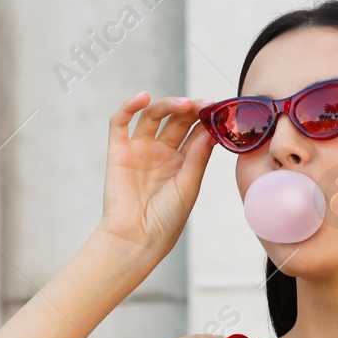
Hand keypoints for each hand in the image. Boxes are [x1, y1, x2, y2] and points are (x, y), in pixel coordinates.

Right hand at [97, 92, 215, 258]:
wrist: (136, 240)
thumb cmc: (166, 220)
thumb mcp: (188, 187)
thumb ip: (197, 157)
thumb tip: (209, 129)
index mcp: (182, 162)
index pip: (195, 131)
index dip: (206, 118)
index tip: (219, 109)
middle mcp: (161, 152)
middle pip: (176, 120)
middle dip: (190, 109)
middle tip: (203, 105)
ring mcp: (139, 150)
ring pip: (152, 116)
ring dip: (167, 105)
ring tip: (183, 104)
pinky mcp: (118, 152)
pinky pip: (119, 123)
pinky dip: (128, 107)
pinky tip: (142, 98)